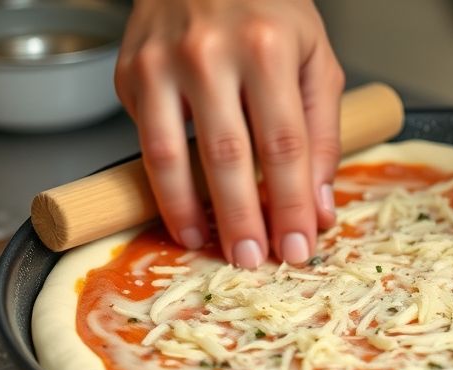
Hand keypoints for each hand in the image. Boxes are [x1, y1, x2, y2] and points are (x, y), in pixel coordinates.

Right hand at [115, 0, 344, 267]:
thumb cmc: (267, 10)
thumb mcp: (315, 59)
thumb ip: (322, 134)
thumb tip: (319, 209)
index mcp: (267, 47)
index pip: (284, 144)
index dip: (291, 203)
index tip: (298, 246)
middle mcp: (210, 53)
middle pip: (228, 156)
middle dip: (242, 219)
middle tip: (252, 261)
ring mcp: (161, 63)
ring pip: (169, 156)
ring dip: (189, 212)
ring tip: (207, 246)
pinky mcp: (129, 73)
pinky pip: (145, 141)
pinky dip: (162, 186)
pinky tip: (183, 213)